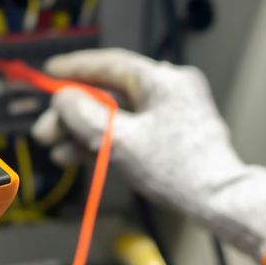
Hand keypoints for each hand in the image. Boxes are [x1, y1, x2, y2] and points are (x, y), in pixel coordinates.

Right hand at [31, 49, 265, 264]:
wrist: (220, 201)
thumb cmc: (176, 169)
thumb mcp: (120, 141)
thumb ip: (85, 115)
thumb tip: (63, 98)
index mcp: (161, 79)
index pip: (109, 63)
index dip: (74, 68)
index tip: (47, 72)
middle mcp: (169, 88)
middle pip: (109, 93)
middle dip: (74, 114)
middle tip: (45, 132)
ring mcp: (173, 111)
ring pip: (118, 114)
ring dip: (86, 131)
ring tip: (57, 151)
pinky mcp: (173, 134)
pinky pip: (132, 129)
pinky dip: (107, 141)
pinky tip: (79, 156)